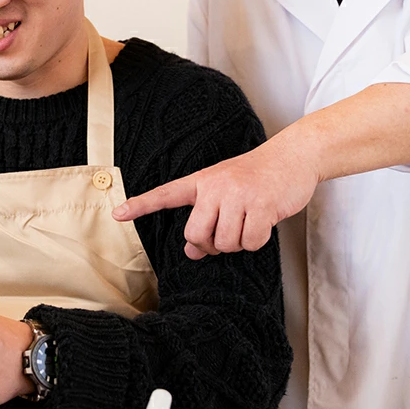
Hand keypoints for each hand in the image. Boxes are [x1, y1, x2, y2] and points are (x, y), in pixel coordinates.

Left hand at [113, 134, 318, 258]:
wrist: (292, 156)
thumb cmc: (256, 177)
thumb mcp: (225, 193)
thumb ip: (205, 219)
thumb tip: (191, 253)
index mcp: (202, 182)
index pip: (166, 195)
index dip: (141, 206)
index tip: (117, 214)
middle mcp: (215, 187)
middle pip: (196, 235)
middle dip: (211, 244)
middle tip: (227, 232)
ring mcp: (238, 195)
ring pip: (226, 243)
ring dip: (239, 242)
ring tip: (250, 221)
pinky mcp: (261, 205)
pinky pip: (251, 242)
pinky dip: (258, 241)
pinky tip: (264, 223)